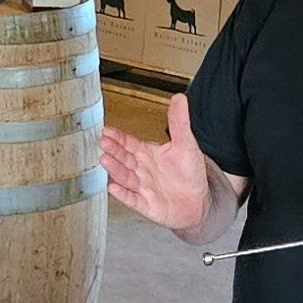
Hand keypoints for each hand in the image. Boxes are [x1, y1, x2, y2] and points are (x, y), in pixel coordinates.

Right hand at [99, 93, 214, 235]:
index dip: (118, 137)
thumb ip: (179, 122)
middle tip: (103, 142)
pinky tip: (114, 188)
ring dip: (115, 169)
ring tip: (105, 160)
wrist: (199, 202)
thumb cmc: (189, 174)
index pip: (129, 143)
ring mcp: (142, 187)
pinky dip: (123, 194)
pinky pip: (133, 199)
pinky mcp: (146, 205)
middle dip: (113, 150)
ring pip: (126, 177)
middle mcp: (141, 170)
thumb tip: (179, 98)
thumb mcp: (186, 144)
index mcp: (147, 154)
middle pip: (124, 158)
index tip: (107, 130)